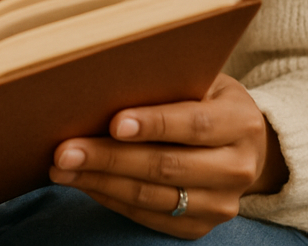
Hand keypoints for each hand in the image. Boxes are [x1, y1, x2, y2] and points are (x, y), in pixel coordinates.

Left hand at [49, 74, 286, 238]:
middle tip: (65, 150)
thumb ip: (167, 81)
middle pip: (166, 166)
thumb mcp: (201, 80)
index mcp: (241, 122)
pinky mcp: (201, 227)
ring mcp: (221, 204)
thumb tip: (105, 79)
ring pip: (152, 197)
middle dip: (109, 158)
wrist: (245, 145)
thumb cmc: (207, 98)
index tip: (114, 123)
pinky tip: (84, 183)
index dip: (154, 124)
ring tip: (62, 168)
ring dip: (101, 183)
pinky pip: (149, 217)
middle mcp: (237, 168)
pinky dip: (112, 199)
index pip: (194, 123)